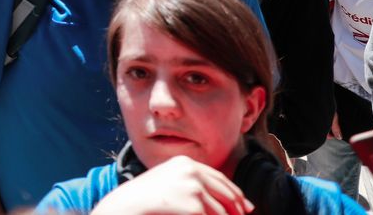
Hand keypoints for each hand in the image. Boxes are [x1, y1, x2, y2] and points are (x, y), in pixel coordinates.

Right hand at [90, 157, 252, 214]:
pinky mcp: (194, 205)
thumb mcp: (168, 182)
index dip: (235, 194)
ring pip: (222, 211)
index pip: (220, 178)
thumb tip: (224, 199)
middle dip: (238, 209)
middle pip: (227, 193)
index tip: (245, 207)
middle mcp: (192, 171)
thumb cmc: (145, 198)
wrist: (127, 205)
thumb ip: (192, 183)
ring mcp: (193, 187)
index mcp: (185, 163)